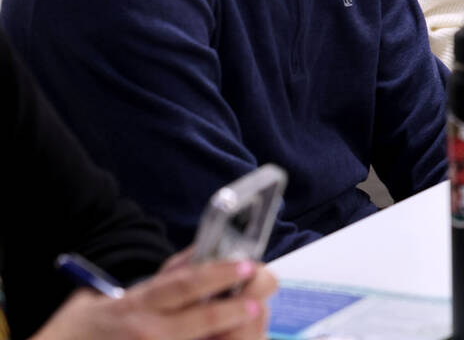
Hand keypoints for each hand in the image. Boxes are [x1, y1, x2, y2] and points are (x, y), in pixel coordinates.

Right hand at [33, 257, 276, 339]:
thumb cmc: (80, 331)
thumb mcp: (108, 298)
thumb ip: (155, 280)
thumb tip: (198, 255)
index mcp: (136, 305)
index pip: (182, 284)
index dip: (217, 273)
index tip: (246, 265)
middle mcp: (144, 330)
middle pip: (197, 318)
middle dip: (232, 308)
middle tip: (258, 298)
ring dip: (226, 334)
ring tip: (251, 322)